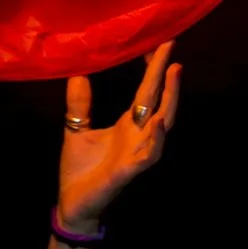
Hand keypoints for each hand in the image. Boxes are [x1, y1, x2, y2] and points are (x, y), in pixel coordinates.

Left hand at [57, 41, 181, 234]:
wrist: (73, 204)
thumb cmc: (79, 170)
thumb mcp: (76, 129)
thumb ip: (80, 104)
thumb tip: (77, 73)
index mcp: (127, 125)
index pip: (146, 92)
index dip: (154, 69)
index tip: (160, 43)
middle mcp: (138, 136)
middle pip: (160, 102)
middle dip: (167, 77)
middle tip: (172, 48)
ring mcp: (136, 153)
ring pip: (162, 125)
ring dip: (170, 100)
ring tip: (174, 73)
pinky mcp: (128, 172)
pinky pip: (148, 155)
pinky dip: (156, 139)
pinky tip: (159, 122)